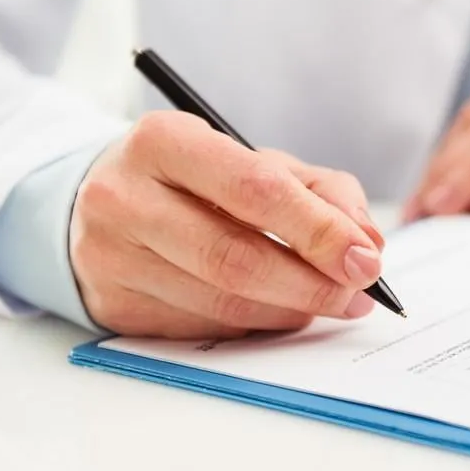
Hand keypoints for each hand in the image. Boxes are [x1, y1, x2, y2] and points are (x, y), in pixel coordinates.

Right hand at [69, 111, 385, 337]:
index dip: (319, 231)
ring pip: (221, 303)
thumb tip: (367, 241)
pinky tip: (278, 312)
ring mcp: (110, 257)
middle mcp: (125, 197)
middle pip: (235, 258)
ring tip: (329, 303)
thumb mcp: (256, 161)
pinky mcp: (113, 306)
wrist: (102, 200)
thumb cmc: (196, 179)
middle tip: (359, 295)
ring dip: (291, 311)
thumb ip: (321, 191)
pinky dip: (255, 327)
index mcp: (165, 141)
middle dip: (312, 284)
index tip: (366, 259)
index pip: (255, 191)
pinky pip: (203, 329)